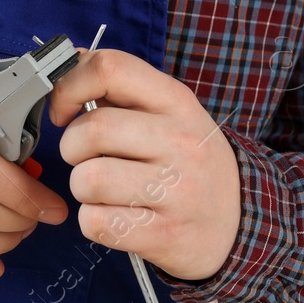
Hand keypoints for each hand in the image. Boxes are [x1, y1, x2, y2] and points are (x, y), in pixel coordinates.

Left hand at [49, 48, 241, 280]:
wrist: (239, 223)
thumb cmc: (189, 164)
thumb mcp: (171, 115)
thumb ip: (122, 92)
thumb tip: (68, 69)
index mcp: (176, 102)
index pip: (109, 68)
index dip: (69, 86)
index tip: (64, 111)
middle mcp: (181, 141)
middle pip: (91, 129)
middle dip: (71, 148)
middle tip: (86, 159)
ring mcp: (176, 190)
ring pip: (88, 180)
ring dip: (82, 188)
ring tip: (104, 191)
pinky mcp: (164, 234)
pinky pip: (96, 222)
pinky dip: (93, 222)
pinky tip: (115, 217)